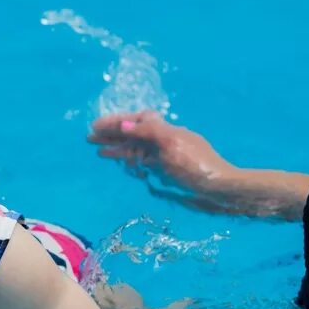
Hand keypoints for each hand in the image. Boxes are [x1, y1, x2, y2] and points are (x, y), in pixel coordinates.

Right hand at [87, 111, 233, 194]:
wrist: (218, 188)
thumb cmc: (196, 165)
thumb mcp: (171, 143)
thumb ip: (147, 131)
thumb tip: (124, 124)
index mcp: (165, 129)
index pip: (136, 120)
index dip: (116, 121)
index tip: (96, 126)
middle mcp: (163, 140)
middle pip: (133, 133)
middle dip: (112, 134)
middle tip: (90, 139)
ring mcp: (164, 156)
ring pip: (136, 149)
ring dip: (117, 148)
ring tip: (98, 151)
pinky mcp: (166, 171)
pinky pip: (143, 162)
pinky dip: (130, 161)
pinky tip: (120, 162)